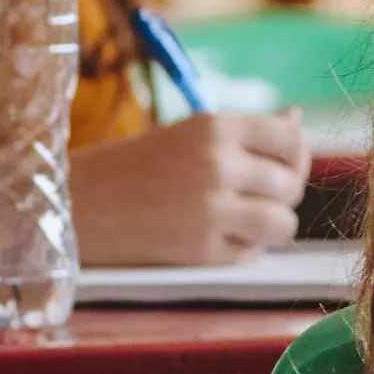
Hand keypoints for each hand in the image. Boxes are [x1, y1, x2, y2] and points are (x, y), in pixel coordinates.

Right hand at [74, 112, 310, 265]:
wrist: (76, 205)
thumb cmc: (133, 165)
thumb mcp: (187, 134)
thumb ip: (244, 133)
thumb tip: (297, 119)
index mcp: (215, 127)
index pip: (291, 139)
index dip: (295, 156)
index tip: (281, 166)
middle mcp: (218, 165)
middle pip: (291, 186)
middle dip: (280, 195)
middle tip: (255, 198)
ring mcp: (210, 211)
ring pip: (283, 225)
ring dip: (269, 227)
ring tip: (244, 222)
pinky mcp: (199, 251)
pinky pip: (252, 254)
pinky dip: (242, 249)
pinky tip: (217, 238)